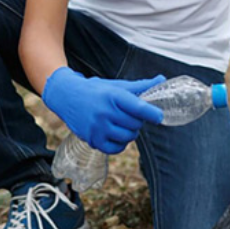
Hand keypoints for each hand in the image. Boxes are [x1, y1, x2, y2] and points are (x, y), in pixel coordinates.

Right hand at [42, 67, 164, 153]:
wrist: (67, 96)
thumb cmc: (96, 90)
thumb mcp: (117, 85)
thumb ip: (141, 86)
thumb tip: (162, 79)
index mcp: (114, 96)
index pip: (138, 107)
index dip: (152, 113)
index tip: (159, 116)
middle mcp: (105, 112)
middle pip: (135, 124)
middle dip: (137, 121)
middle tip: (130, 116)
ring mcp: (98, 127)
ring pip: (128, 137)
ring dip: (131, 133)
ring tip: (124, 125)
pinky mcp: (93, 139)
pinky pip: (116, 148)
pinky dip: (121, 144)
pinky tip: (117, 135)